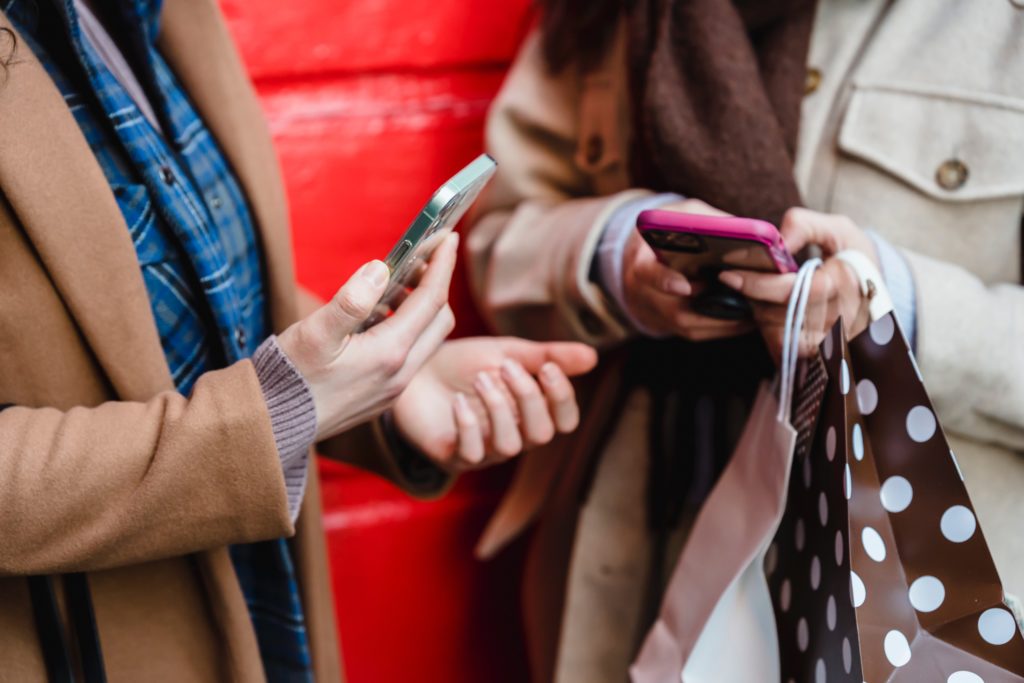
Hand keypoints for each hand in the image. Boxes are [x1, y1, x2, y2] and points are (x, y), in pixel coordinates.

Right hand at [277, 233, 458, 440]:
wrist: (274, 426)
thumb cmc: (290, 377)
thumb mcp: (315, 333)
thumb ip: (351, 300)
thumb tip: (381, 269)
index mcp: (390, 354)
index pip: (431, 300)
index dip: (442, 265)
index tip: (448, 237)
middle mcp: (401, 374)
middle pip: (440, 320)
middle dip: (436, 285)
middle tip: (418, 260)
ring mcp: (395, 387)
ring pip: (428, 339)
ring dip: (421, 308)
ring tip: (397, 284)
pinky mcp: (385, 394)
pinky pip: (412, 354)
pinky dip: (408, 328)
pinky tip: (380, 316)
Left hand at [392, 337, 598, 471]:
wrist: (411, 369)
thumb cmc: (462, 363)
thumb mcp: (507, 352)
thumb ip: (547, 356)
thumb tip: (593, 357)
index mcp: (530, 412)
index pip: (565, 420)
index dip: (562, 398)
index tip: (546, 367)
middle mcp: (513, 435)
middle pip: (541, 435)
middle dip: (529, 399)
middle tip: (507, 367)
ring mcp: (484, 450)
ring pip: (511, 446)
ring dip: (499, 409)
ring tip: (481, 378)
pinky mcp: (453, 456)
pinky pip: (472, 453)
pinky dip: (469, 426)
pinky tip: (458, 402)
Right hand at [621, 198, 752, 339]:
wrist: (646, 258)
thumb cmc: (668, 232)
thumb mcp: (682, 215)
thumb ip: (707, 221)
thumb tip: (744, 229)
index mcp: (642, 263)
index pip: (648, 274)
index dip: (665, 281)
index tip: (685, 286)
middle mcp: (645, 294)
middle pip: (675, 312)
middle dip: (712, 309)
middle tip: (744, 300)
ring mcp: (657, 313)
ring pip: (689, 328)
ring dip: (723, 322)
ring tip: (754, 310)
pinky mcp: (670, 326)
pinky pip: (696, 333)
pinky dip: (722, 328)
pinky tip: (746, 317)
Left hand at [717, 209, 877, 359]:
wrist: (873, 284)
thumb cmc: (850, 253)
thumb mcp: (836, 228)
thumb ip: (804, 226)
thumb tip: (776, 242)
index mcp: (846, 283)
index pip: (793, 291)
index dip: (757, 283)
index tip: (729, 273)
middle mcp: (843, 317)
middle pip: (780, 315)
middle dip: (754, 297)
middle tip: (738, 280)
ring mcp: (835, 340)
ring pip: (780, 334)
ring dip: (759, 313)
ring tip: (756, 293)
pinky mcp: (825, 354)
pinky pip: (786, 349)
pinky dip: (769, 331)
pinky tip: (767, 312)